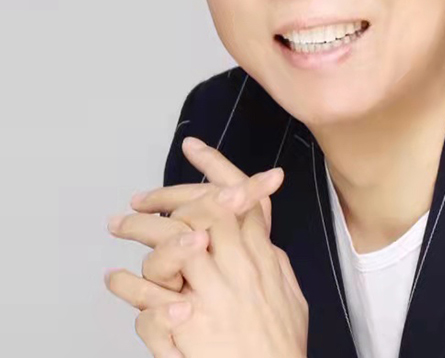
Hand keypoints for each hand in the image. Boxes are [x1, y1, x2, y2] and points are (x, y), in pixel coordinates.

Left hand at [105, 137, 306, 357]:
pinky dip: (128, 283)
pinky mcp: (189, 323)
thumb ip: (271, 260)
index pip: (238, 196)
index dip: (215, 166)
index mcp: (261, 255)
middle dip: (165, 196)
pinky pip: (149, 295)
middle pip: (196, 211)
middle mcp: (237, 266)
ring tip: (118, 226)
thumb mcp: (289, 292)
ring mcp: (211, 293)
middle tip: (139, 198)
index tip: (193, 147)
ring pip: (169, 243)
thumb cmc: (280, 343)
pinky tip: (114, 277)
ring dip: (140, 230)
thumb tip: (260, 237)